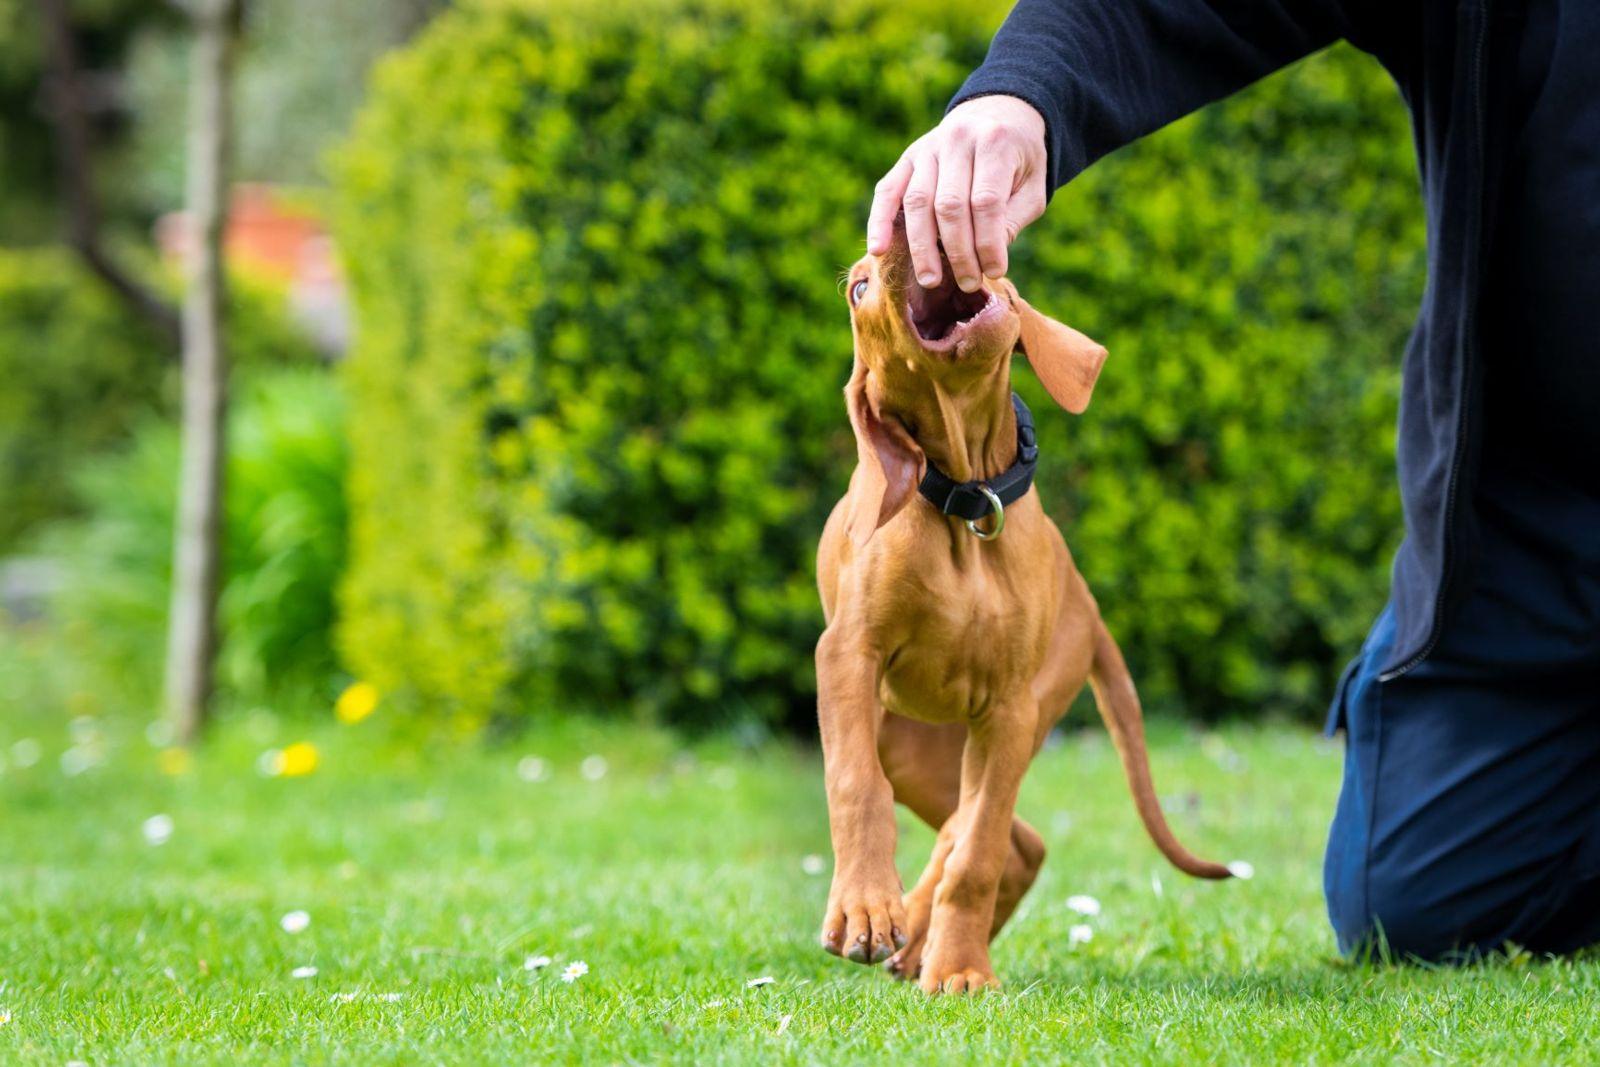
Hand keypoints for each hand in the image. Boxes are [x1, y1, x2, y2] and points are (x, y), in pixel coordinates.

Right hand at [867, 95, 1047, 292]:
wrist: (994, 115)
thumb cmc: (1017, 160)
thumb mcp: (1032, 185)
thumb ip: (1013, 218)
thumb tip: (987, 257)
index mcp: (995, 141)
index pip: (986, 201)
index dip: (988, 242)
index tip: (994, 272)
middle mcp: (956, 140)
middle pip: (950, 205)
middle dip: (958, 251)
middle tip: (968, 283)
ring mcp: (926, 148)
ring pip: (917, 202)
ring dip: (922, 247)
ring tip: (931, 280)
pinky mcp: (906, 159)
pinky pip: (887, 191)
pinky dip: (879, 221)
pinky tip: (878, 250)